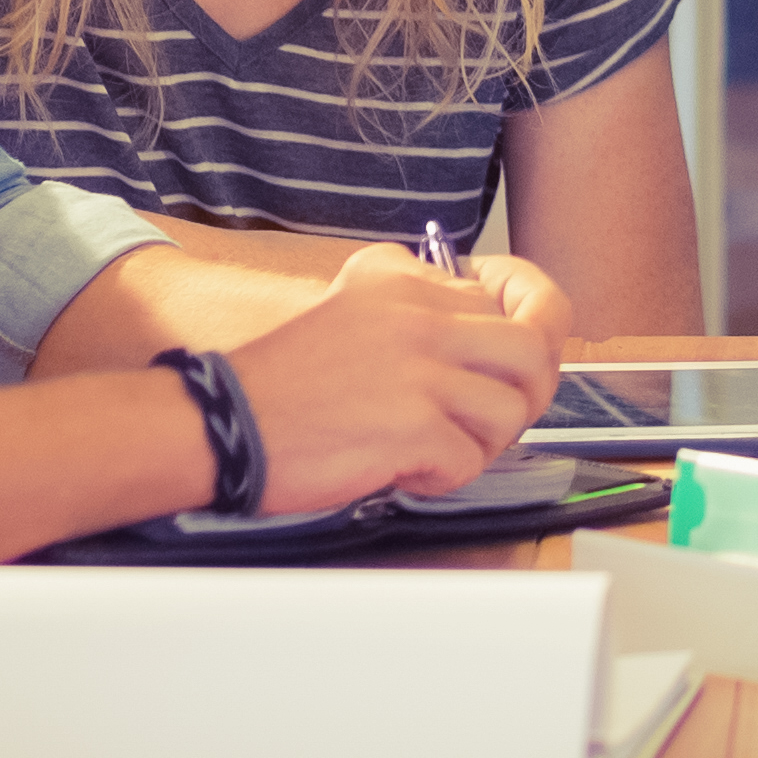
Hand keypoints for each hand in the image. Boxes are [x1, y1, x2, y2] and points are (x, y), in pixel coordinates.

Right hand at [220, 246, 568, 509]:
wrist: (221, 422)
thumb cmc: (280, 381)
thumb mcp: (348, 306)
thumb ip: (413, 303)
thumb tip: (482, 321)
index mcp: (403, 280)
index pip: (508, 295)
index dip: (522, 330)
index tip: (513, 348)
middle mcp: (418, 315)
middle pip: (536, 345)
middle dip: (530, 389)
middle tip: (493, 413)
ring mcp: (419, 371)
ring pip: (514, 409)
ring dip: (484, 440)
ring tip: (438, 446)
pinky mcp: (412, 427)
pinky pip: (469, 461)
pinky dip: (443, 477)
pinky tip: (404, 470)